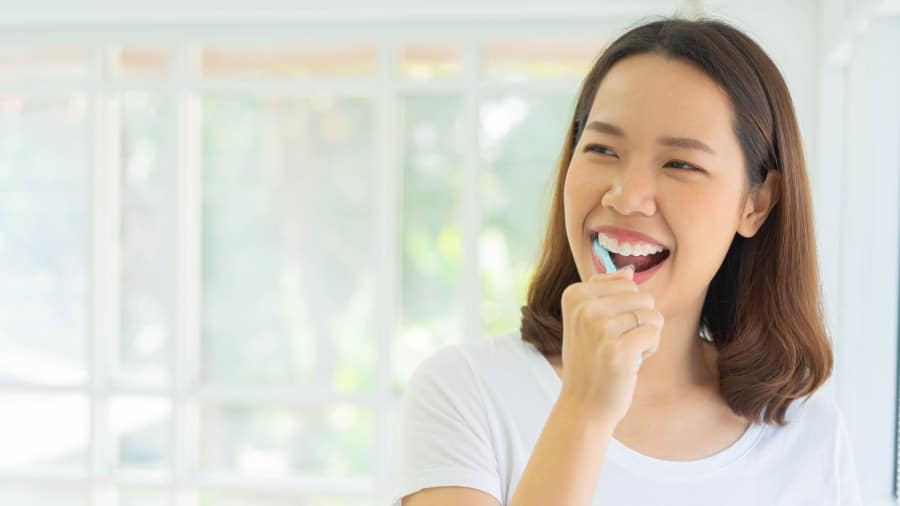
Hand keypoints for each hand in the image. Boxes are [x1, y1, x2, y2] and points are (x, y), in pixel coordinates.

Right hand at [557, 265, 663, 426]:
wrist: (583, 404)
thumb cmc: (591, 360)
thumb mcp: (588, 320)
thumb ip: (606, 291)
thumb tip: (630, 270)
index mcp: (575, 294)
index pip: (627, 284)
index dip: (627, 309)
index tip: (607, 330)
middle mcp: (584, 307)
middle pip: (643, 297)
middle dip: (640, 321)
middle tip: (618, 343)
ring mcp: (599, 328)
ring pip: (652, 315)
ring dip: (647, 336)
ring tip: (626, 352)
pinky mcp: (617, 349)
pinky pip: (654, 332)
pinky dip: (651, 348)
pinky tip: (633, 362)